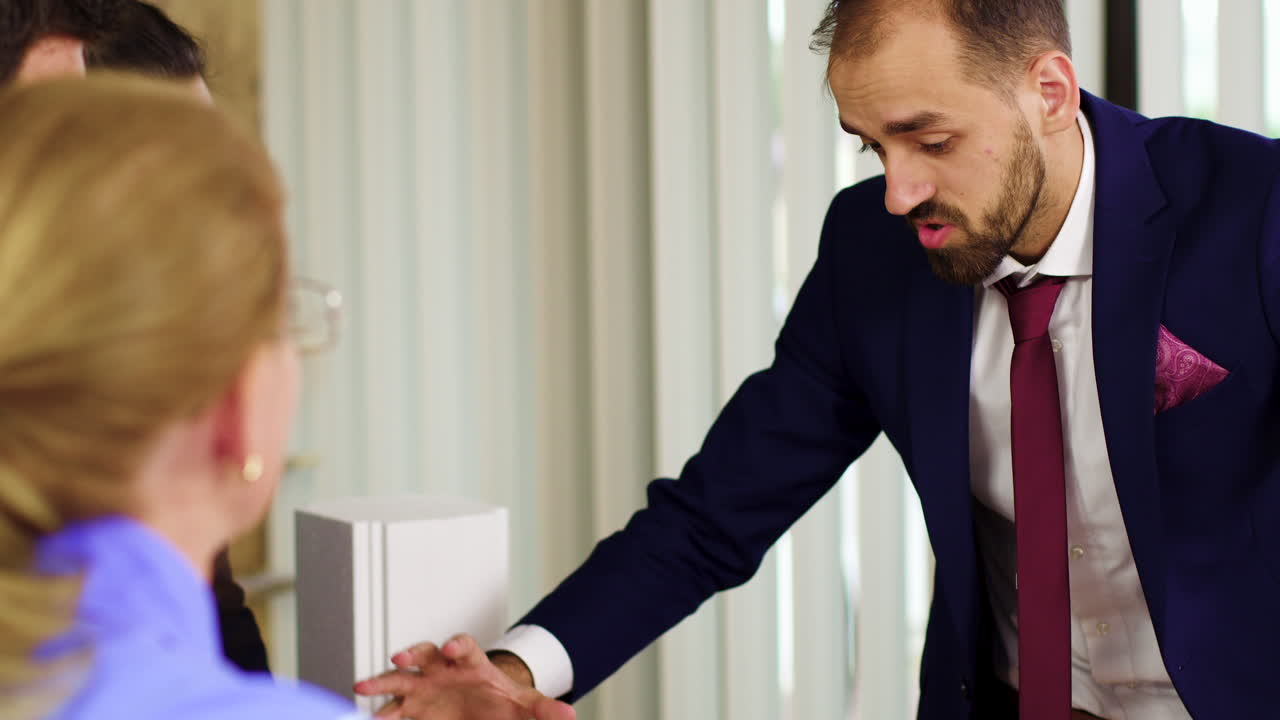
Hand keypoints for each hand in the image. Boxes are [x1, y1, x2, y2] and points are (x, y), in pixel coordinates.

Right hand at [353, 633, 575, 719]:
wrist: (488, 707)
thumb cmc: (503, 698)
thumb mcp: (526, 704)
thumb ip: (544, 710)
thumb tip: (569, 715)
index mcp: (470, 662)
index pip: (463, 646)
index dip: (456, 645)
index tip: (451, 649)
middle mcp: (442, 669)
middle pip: (423, 654)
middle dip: (410, 654)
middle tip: (399, 656)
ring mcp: (423, 687)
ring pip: (398, 679)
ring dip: (381, 683)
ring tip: (361, 689)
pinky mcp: (412, 707)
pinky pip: (393, 708)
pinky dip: (381, 712)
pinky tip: (370, 718)